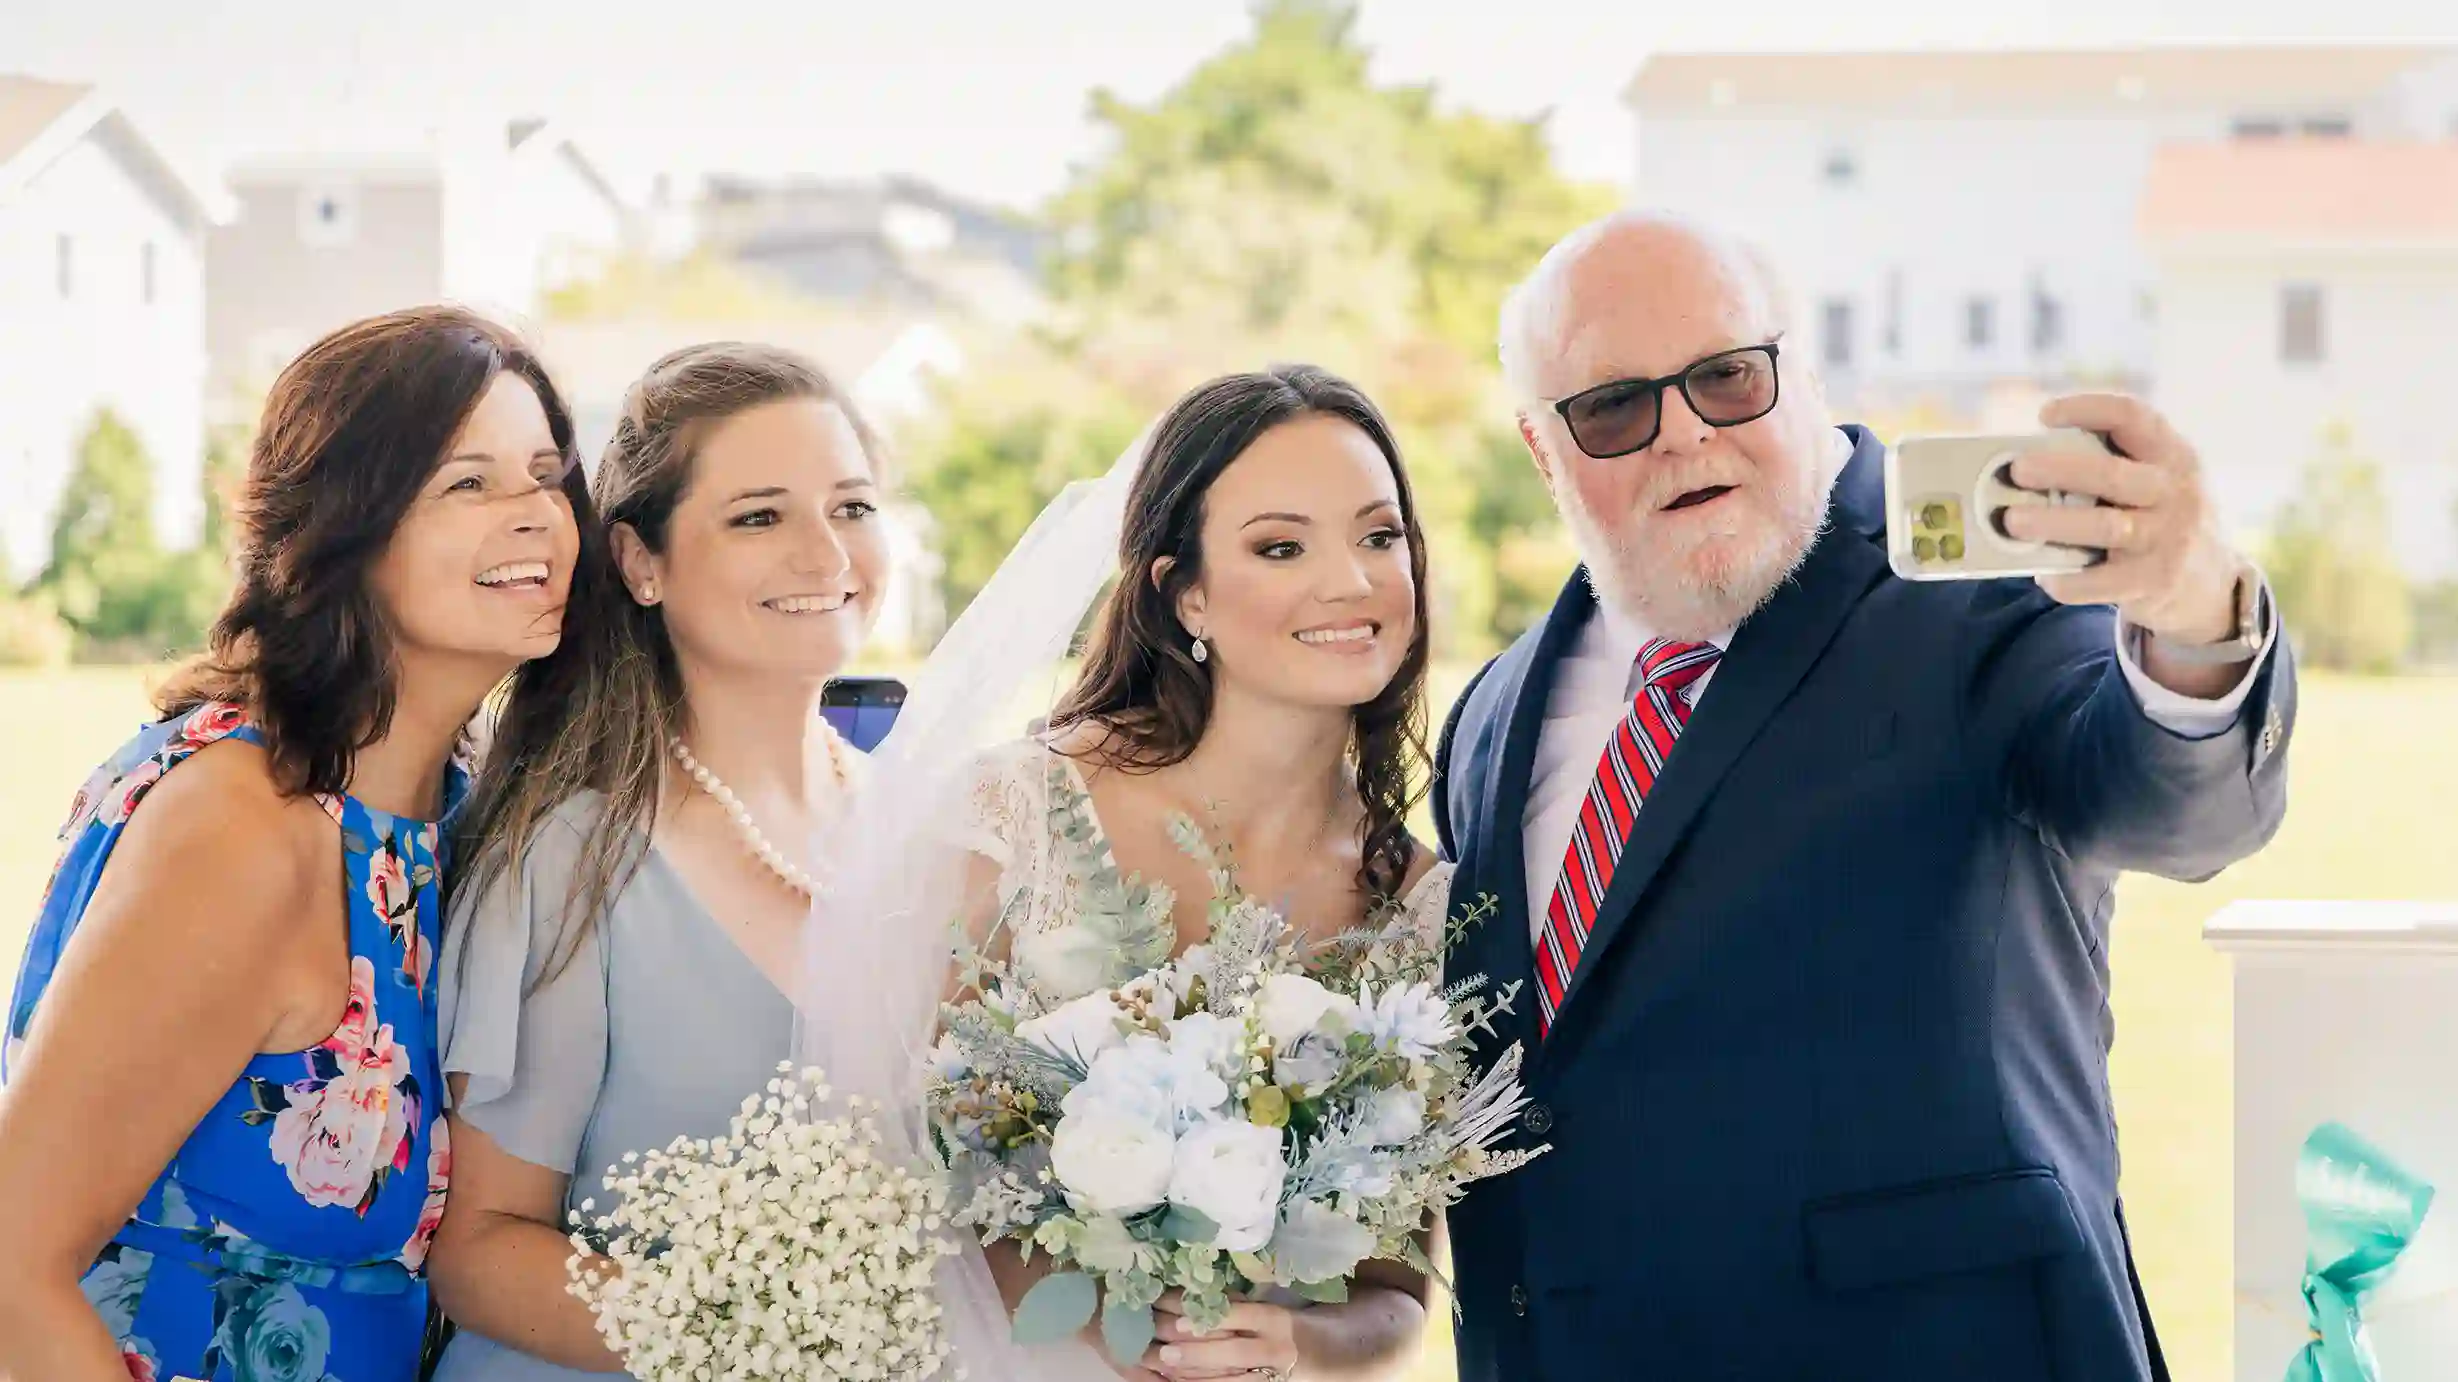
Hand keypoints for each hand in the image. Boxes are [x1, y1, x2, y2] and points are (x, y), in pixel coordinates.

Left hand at [1145, 1290, 1300, 1379]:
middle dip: (1197, 1353)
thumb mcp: (1255, 1308)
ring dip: (1196, 1374)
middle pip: (1235, 1352)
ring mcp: (1269, 1372)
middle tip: (1165, 1353)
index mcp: (1271, 1318)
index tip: (1179, 1321)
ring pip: (1232, 1378)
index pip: (1242, 1316)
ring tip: (1167, 1368)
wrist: (1302, 1352)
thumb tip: (1182, 1295)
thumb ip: (1227, 1304)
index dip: (1211, 1319)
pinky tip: (1180, 1381)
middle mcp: (1274, 1347)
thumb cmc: (1266, 1325)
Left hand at [1998, 393, 2245, 645]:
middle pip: (2112, 474)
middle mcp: (2175, 492)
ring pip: (2106, 527)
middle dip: (2060, 469)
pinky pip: (2104, 580)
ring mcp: (2168, 538)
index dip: (2089, 409)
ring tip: (2012, 522)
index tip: (2045, 414)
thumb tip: (2027, 466)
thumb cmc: (2160, 518)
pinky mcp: (2156, 580)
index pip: (2133, 417)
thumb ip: (2110, 467)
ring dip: (2054, 524)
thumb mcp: (2156, 481)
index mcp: (2171, 455)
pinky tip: (2044, 577)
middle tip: (2017, 469)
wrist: (2213, 582)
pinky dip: (2070, 580)